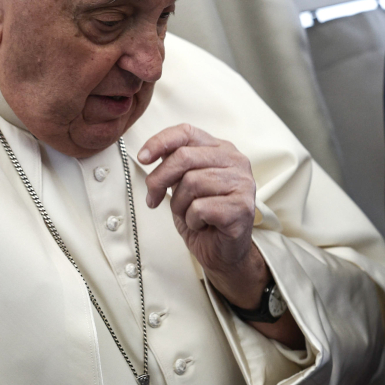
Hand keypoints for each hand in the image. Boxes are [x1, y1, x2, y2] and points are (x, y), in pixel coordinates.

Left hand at [139, 124, 264, 302]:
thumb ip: (174, 165)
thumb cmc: (203, 216)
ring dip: (179, 205)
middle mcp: (236, 161)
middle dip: (159, 179)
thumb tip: (149, 154)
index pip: (187, 132)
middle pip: (184, 157)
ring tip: (189, 214)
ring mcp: (242, 183)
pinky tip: (202, 224)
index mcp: (222, 149)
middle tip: (152, 198)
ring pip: (192, 183)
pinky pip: (200, 208)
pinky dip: (192, 220)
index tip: (142, 158)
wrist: (224, 252)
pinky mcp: (242, 208)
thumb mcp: (183, 184)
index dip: (160, 141)